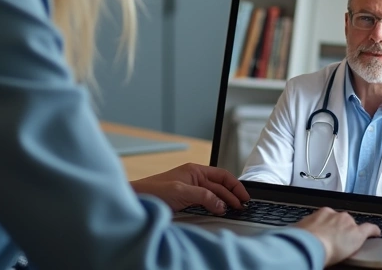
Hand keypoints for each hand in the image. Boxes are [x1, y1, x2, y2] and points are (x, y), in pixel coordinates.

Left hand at [130, 163, 250, 213]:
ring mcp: (190, 189)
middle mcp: (194, 178)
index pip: (222, 175)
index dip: (235, 186)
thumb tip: (221, 205)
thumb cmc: (154, 190)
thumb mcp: (182, 191)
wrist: (138, 198)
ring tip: (234, 210)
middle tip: (241, 207)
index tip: (244, 197)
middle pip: (220, 186)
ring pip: (213, 195)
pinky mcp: (186, 200)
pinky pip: (205, 201)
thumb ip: (204, 196)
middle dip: (232, 196)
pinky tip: (218, 211)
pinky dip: (214, 206)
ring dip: (224, 202)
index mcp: (195, 170)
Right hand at [295, 208, 379, 266]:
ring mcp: (348, 223)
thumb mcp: (300, 230)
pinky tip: (377, 234)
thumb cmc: (301, 239)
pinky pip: (369, 229)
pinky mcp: (357, 233)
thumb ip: (305, 230)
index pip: (331, 217)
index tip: (330, 230)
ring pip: (353, 227)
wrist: (309, 245)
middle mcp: (336, 215)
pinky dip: (374, 231)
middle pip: (343, 221)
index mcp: (322, 213)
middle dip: (341, 229)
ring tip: (347, 244)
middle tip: (335, 240)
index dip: (332, 225)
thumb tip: (299, 233)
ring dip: (351, 233)